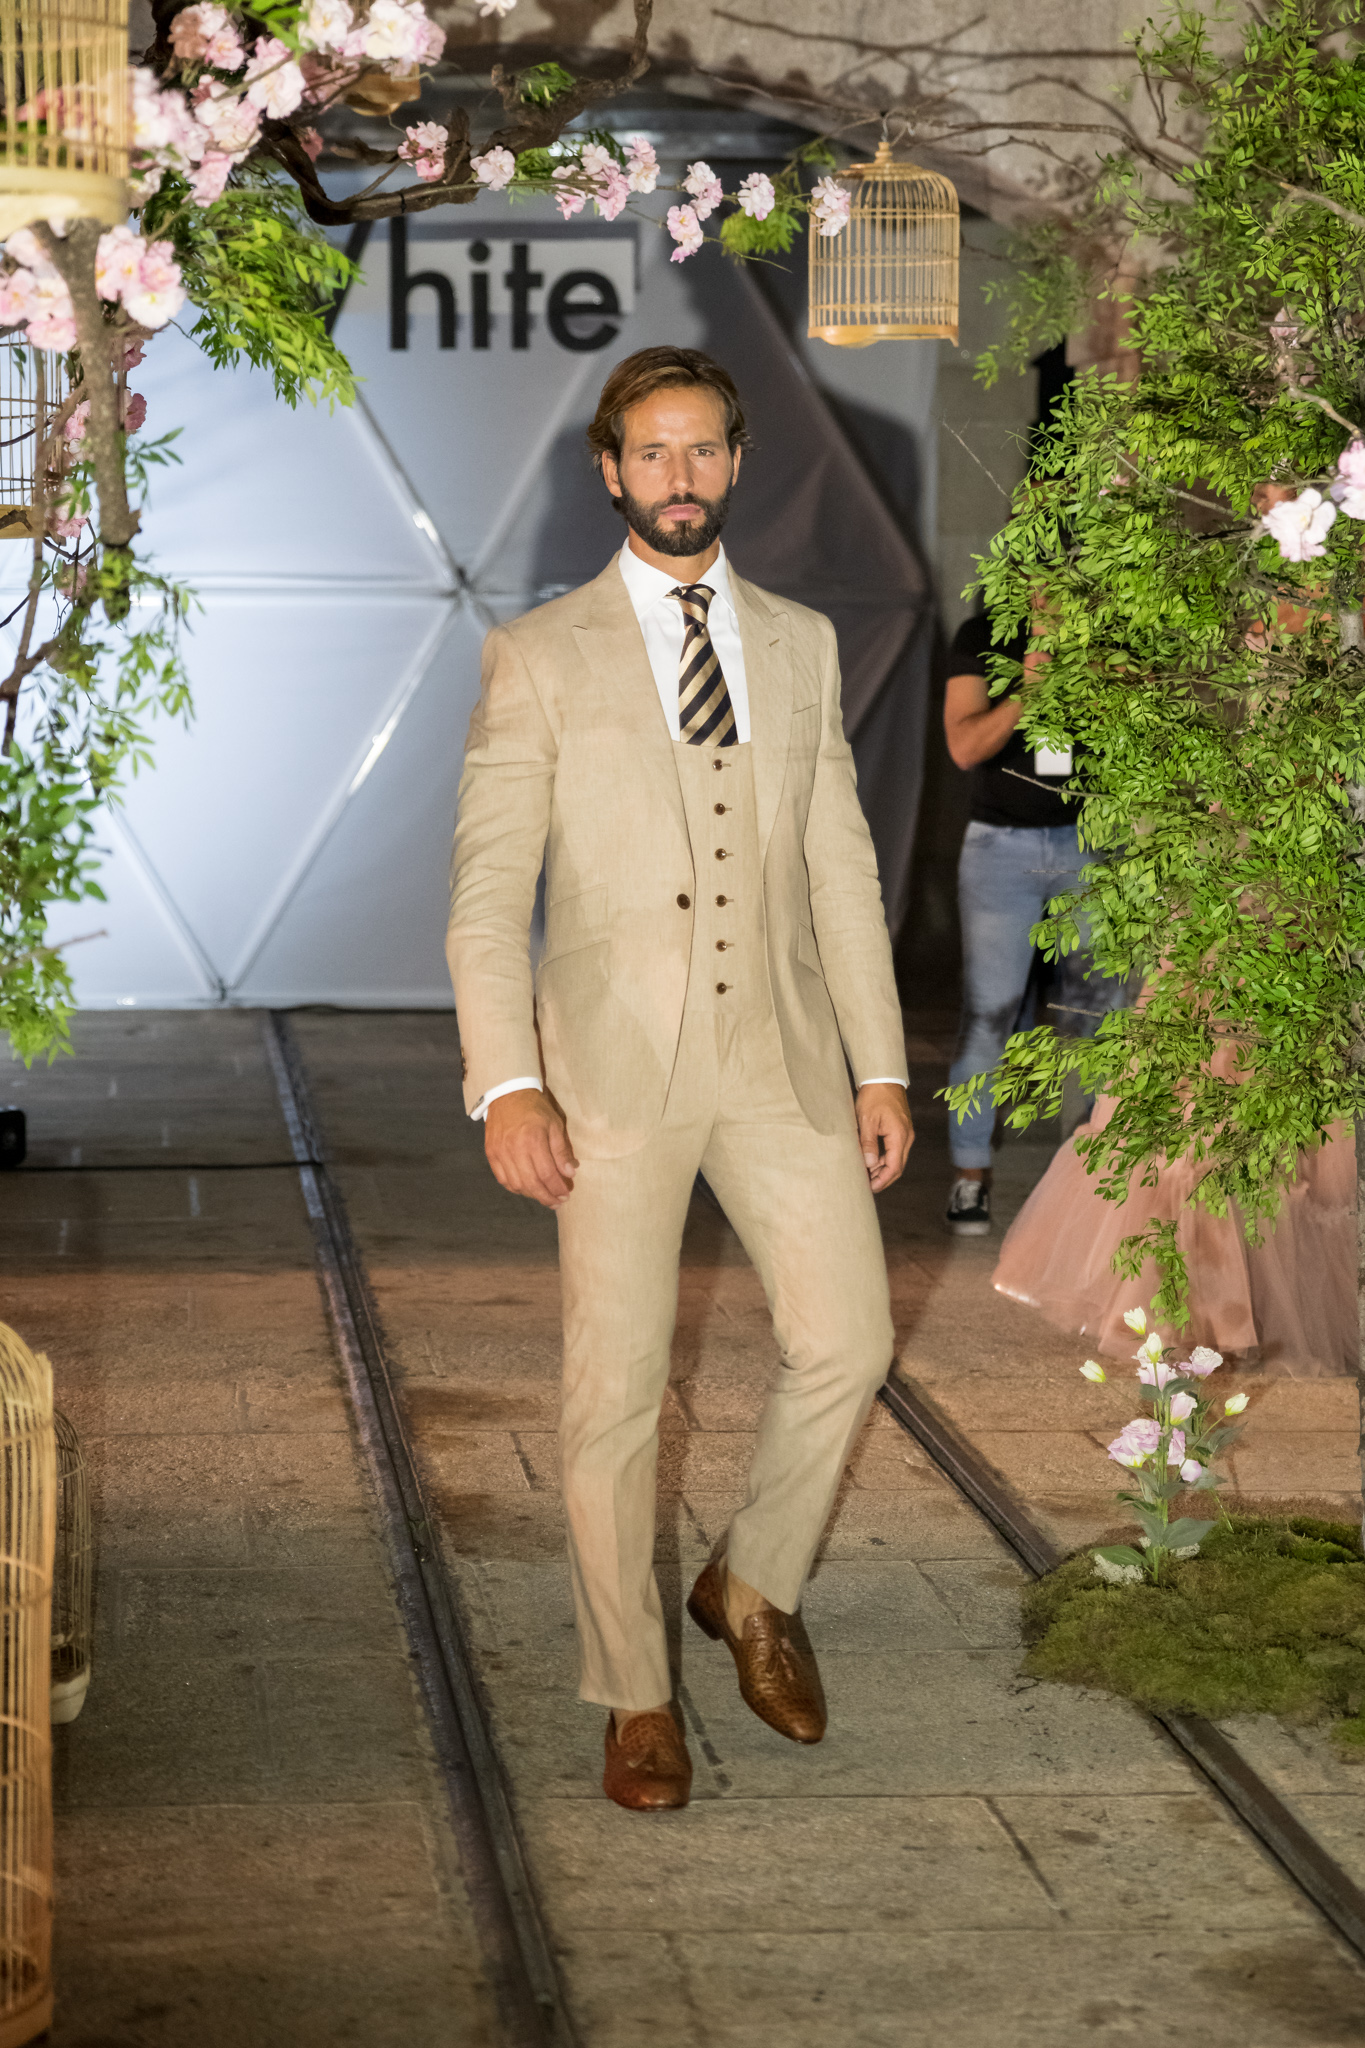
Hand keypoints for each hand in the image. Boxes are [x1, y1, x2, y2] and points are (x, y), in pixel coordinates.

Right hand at [485, 1089, 578, 1208]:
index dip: (557, 1188)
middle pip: (531, 1184)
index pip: (547, 1173)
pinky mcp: (491, 1153)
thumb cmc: (535, 1109)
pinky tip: (526, 1189)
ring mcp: (500, 1152)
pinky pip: (503, 1179)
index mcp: (533, 1140)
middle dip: (546, 1197)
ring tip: (544, 1196)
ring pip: (516, 1185)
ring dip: (531, 1195)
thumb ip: (562, 1151)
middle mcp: (515, 1149)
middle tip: (557, 1202)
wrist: (508, 1094)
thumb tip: (569, 1173)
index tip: (566, 1195)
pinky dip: (515, 1188)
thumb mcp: (555, 1125)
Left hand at [856, 1082, 913, 1192]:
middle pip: (897, 1166)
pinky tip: (873, 1161)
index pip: (893, 1167)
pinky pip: (895, 1150)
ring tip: (867, 1175)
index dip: (882, 1180)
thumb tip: (870, 1164)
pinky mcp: (901, 1130)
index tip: (870, 1188)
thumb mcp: (866, 1120)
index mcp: (899, 1136)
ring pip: (897, 1159)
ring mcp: (905, 1133)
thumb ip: (868, 1143)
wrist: (884, 1078)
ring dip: (883, 1169)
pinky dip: (885, 1158)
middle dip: (883, 1178)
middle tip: (868, 1186)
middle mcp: (906, 1137)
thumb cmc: (874, 1096)